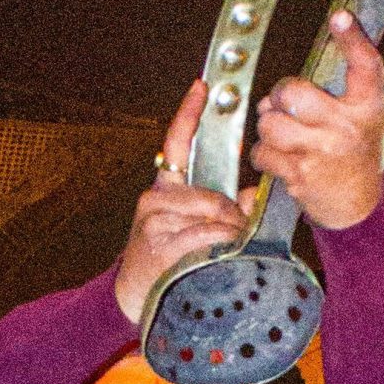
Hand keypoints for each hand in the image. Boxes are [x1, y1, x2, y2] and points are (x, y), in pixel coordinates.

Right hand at [116, 78, 250, 322]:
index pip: (176, 142)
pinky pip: (205, 234)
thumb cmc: (169, 260)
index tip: (202, 87)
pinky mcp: (157, 241)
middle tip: (239, 233)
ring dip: (230, 233)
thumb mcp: (194, 227)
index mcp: (165, 189)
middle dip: (233, 214)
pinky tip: (217, 256)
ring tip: (226, 250)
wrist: (135, 296)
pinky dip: (220, 245)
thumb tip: (249, 195)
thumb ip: (224, 206)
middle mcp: (155, 198)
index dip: (189, 113)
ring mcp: (153, 220)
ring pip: (211, 213)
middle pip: (211, 193)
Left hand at [252, 10, 383, 230]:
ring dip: (269, 128)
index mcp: (368, 109)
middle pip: (293, 93)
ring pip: (270, 123)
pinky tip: (281, 158)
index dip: (353, 39)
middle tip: (287, 106)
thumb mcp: (364, 116)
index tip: (340, 17)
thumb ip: (348, 85)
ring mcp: (322, 152)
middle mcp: (347, 128)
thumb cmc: (355, 152)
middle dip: (280, 97)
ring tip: (285, 135)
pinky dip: (264, 154)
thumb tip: (322, 46)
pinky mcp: (299, 175)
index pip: (366, 67)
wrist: (358, 207)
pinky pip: (262, 152)